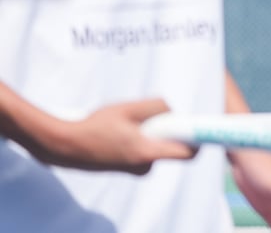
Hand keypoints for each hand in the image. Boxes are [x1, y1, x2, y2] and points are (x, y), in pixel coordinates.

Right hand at [31, 98, 196, 174]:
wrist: (65, 145)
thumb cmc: (96, 125)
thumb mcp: (129, 108)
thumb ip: (157, 107)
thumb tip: (172, 111)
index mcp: (147, 154)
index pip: (186, 154)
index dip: (198, 140)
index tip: (199, 126)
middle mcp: (144, 166)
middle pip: (172, 146)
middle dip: (168, 129)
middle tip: (152, 116)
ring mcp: (135, 169)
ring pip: (156, 145)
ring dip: (152, 131)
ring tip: (130, 121)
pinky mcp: (126, 167)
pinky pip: (144, 149)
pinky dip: (141, 137)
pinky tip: (123, 129)